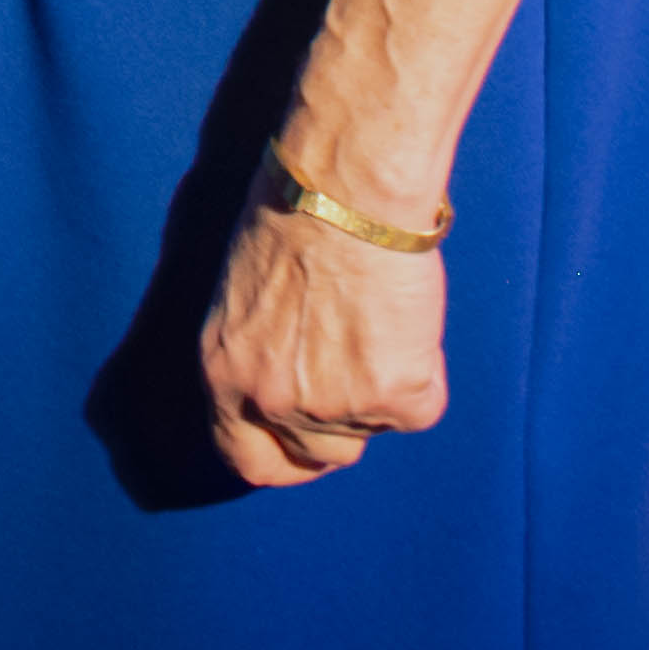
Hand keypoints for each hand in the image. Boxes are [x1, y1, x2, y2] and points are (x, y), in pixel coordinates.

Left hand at [201, 180, 450, 488]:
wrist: (348, 189)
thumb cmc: (294, 213)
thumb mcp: (245, 296)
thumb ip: (260, 352)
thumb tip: (290, 382)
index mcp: (225, 373)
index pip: (248, 459)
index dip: (284, 461)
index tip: (307, 454)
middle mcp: (273, 401)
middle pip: (319, 456)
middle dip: (341, 427)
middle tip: (360, 376)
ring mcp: (335, 405)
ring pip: (374, 425)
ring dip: (382, 386)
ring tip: (377, 317)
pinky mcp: (395, 396)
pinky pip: (421, 405)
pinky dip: (423, 371)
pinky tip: (406, 316)